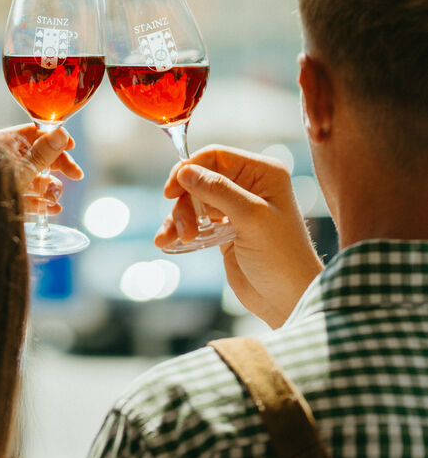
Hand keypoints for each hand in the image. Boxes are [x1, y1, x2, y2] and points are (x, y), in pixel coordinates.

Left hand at [0, 125, 82, 215]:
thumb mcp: (21, 169)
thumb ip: (43, 153)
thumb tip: (62, 133)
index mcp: (6, 143)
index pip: (36, 133)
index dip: (55, 139)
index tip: (72, 147)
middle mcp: (7, 159)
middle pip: (40, 157)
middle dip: (59, 166)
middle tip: (76, 175)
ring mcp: (7, 179)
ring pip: (35, 180)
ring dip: (51, 188)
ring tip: (56, 199)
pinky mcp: (6, 199)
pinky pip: (27, 198)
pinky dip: (41, 203)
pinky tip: (53, 210)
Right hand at [155, 145, 323, 327]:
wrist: (288, 301)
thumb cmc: (281, 257)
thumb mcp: (250, 217)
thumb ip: (218, 190)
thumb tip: (185, 171)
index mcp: (263, 173)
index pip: (216, 156)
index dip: (190, 168)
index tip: (171, 190)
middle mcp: (249, 185)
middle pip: (200, 179)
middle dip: (185, 202)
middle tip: (183, 229)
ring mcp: (235, 208)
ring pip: (194, 201)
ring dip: (180, 219)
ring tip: (177, 241)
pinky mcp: (225, 230)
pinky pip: (195, 221)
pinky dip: (180, 230)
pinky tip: (168, 243)